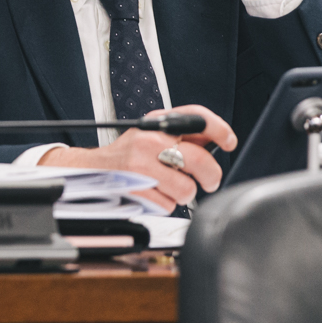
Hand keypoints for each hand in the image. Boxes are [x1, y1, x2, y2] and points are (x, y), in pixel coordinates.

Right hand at [40, 104, 235, 212]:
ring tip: (170, 187)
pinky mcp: (135, 188)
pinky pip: (168, 204)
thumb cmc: (128, 154)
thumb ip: (183, 135)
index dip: (220, 129)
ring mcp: (141, 165)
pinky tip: (153, 193)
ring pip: (187, 188)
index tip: (229, 141)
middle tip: (209, 181)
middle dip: (211, 176)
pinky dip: (165, 203)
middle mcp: (149, 140)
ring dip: (184, 193)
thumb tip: (218, 138)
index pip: (196, 117)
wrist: (91, 170)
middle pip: (200, 160)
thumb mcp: (153, 135)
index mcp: (156, 123)